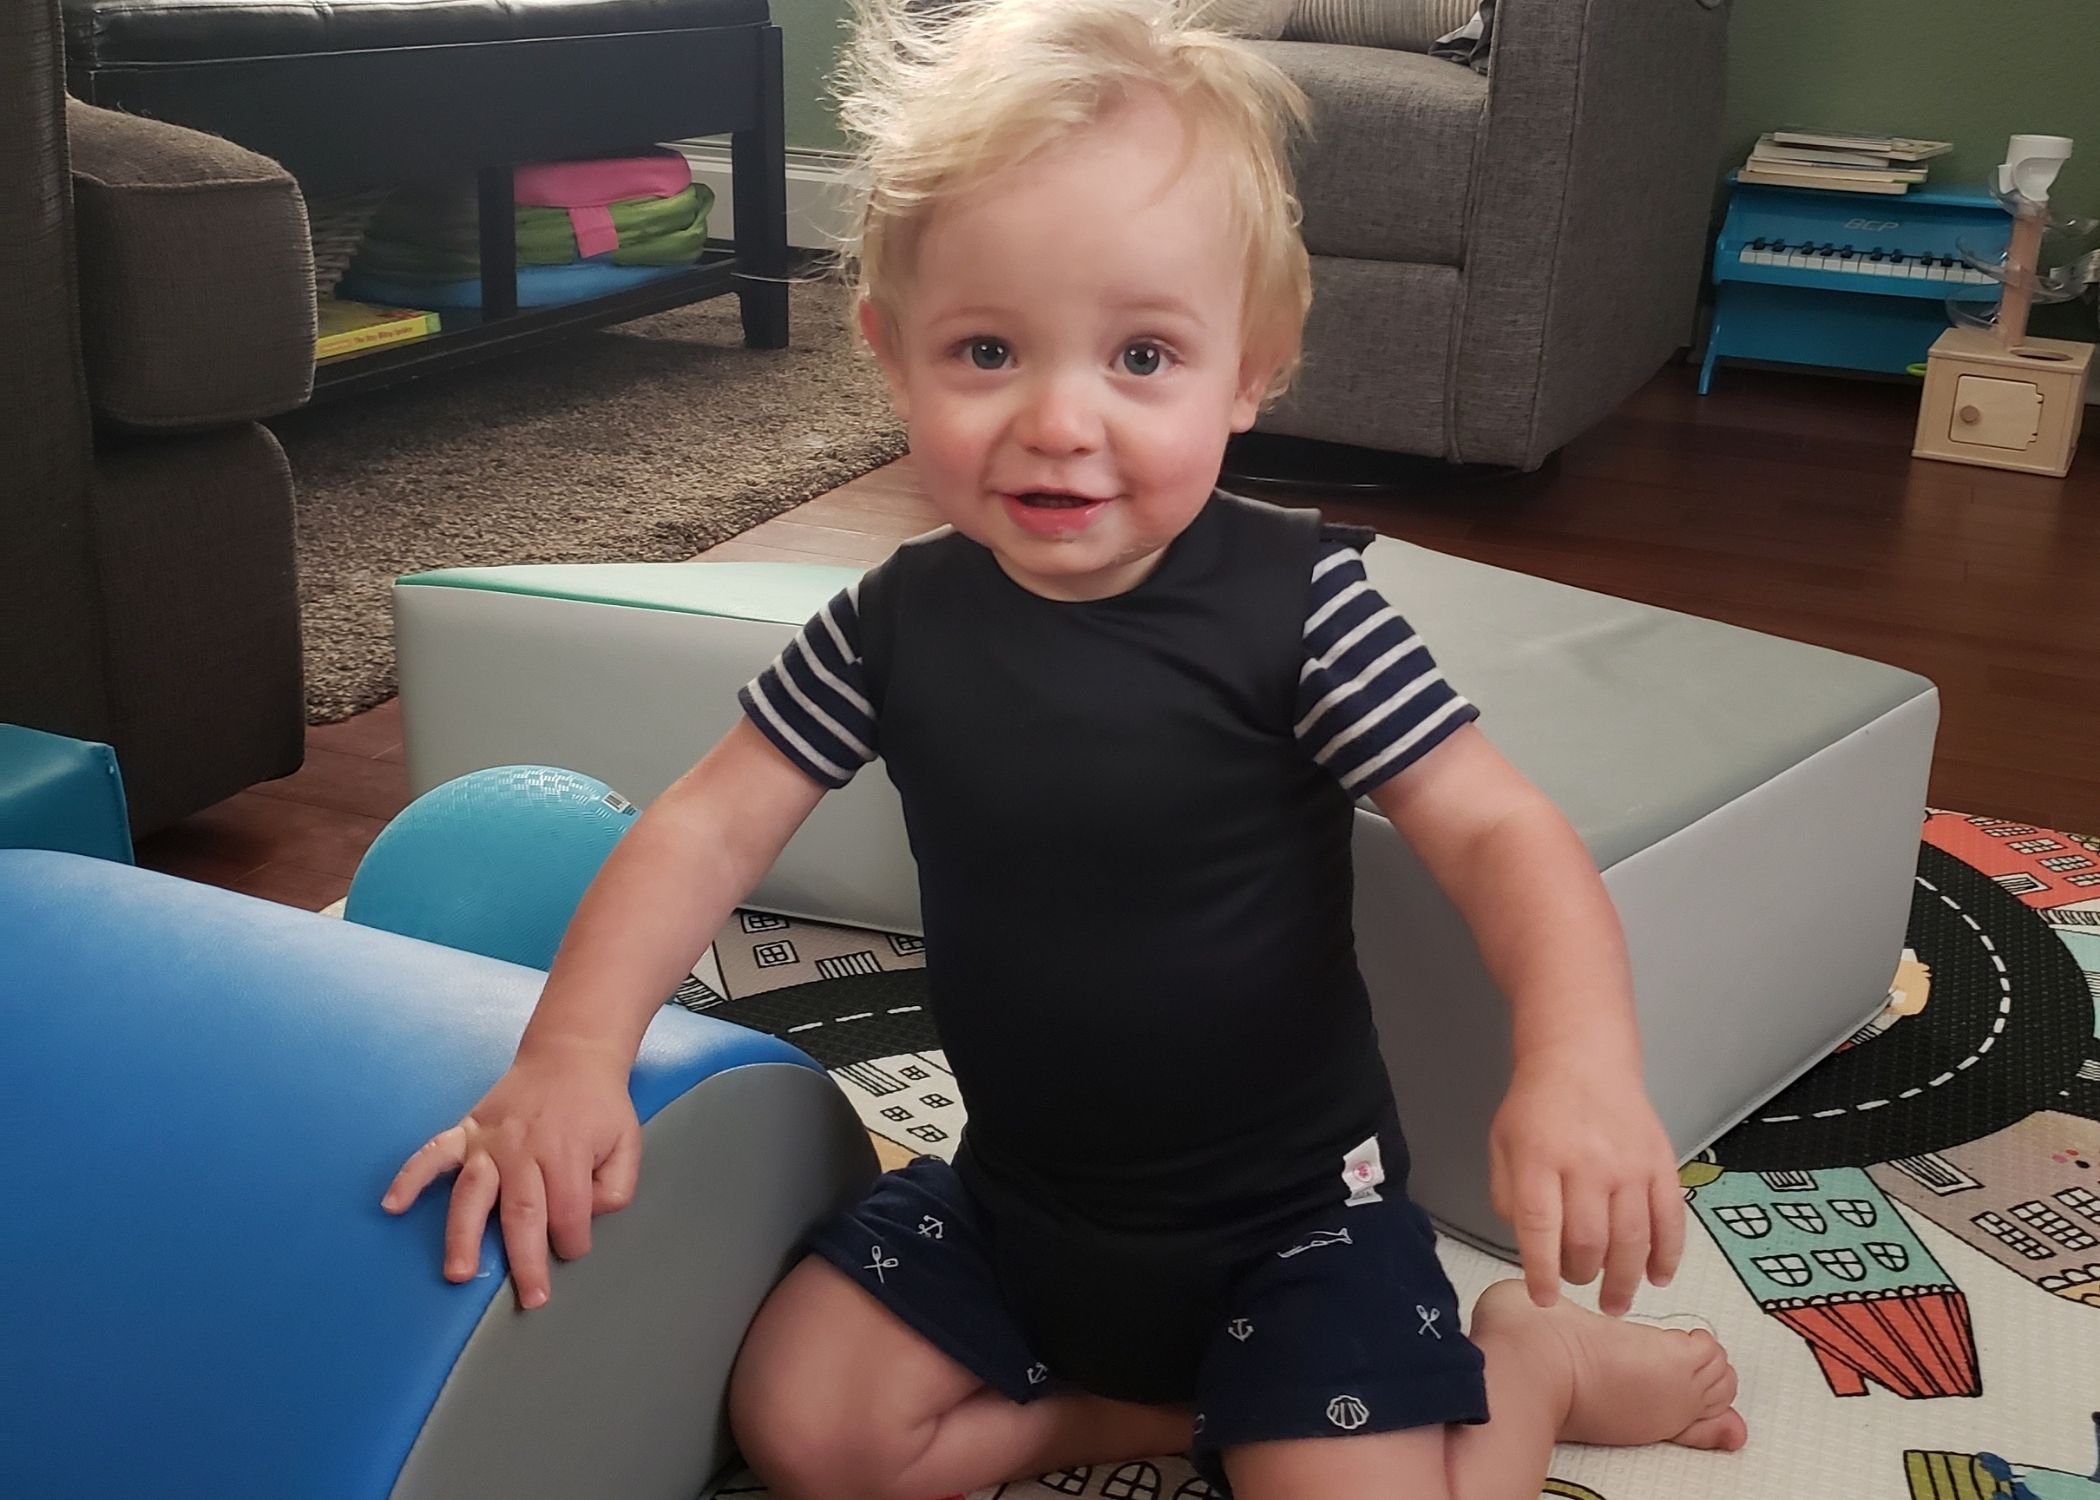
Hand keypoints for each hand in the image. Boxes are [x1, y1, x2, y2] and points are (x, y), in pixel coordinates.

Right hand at [381, 1039, 642, 1308]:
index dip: (572, 1239)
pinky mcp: (467, 1131)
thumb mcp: (627, 1143)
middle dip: (526, 1260)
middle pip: (522, 1212)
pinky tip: (393, 1205)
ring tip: (459, 1272)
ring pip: (473, 1193)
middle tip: (529, 1298)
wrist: (571, 1055)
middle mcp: (523, 1148)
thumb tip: (588, 1216)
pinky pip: (433, 1154)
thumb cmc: (599, 1107)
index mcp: (566, 1151)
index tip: (573, 1250)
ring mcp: (490, 1140)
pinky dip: (410, 1177)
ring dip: (464, 1234)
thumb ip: (616, 1186)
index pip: (567, 1211)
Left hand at [1488, 1060, 1683, 1316]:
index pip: (1539, 1229)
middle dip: (1581, 1275)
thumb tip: (1529, 1247)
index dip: (1542, 1271)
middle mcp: (1588, 1163)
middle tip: (1577, 1284)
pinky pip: (1670, 1219)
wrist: (1584, 1058)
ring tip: (1615, 1302)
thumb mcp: (1503, 1143)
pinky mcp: (1661, 1163)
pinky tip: (1658, 1276)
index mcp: (1540, 1158)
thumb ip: (1509, 1196)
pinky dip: (1667, 1255)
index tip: (1544, 1297)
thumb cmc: (1539, 1106)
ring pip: (1631, 1239)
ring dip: (1624, 1279)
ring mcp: (1630, 1165)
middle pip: (1588, 1240)